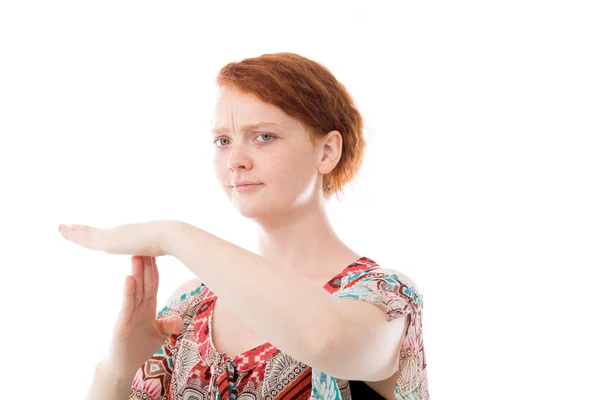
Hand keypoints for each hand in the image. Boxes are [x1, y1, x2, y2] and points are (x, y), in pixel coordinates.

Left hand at [58, 220, 173, 256]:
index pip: (106, 234)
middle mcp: (118, 233)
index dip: (94, 232)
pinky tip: (67, 232)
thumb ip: (151, 251)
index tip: (84, 228)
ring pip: (87, 234)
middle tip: (67, 226)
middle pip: (94, 232)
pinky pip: (87, 238)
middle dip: (80, 230)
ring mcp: (113, 236)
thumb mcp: (156, 249)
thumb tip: (154, 252)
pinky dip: (76, 235)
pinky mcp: (109, 241)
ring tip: (61, 227)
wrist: (168, 236)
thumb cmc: (167, 243)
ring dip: (72, 231)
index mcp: (127, 236)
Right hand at [107, 256, 183, 377]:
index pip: (152, 284)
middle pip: (143, 282)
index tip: (157, 252)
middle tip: (146, 244)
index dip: (154, 269)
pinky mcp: (121, 323)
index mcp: (146, 307)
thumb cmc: (138, 349)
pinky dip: (128, 292)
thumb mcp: (158, 336)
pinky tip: (130, 278)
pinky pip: (126, 305)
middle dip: (146, 265)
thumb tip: (177, 320)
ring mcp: (128, 314)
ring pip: (135, 290)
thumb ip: (167, 325)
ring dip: (137, 273)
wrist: (121, 367)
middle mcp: (137, 307)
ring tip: (137, 255)